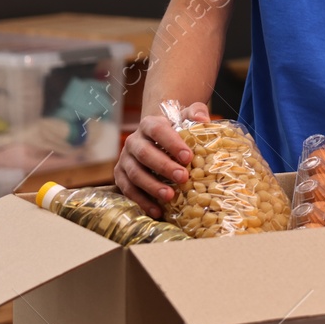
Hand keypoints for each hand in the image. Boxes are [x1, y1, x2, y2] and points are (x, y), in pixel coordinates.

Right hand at [113, 101, 209, 217]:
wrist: (156, 139)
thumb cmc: (176, 131)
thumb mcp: (185, 118)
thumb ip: (195, 113)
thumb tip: (203, 119)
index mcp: (149, 125)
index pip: (158, 130)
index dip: (172, 143)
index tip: (188, 156)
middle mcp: (134, 141)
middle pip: (145, 153)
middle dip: (163, 166)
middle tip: (183, 177)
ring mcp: (125, 159)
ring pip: (134, 173)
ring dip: (152, 186)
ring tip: (170, 196)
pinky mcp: (121, 176)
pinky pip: (128, 190)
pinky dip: (142, 201)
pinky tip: (157, 210)